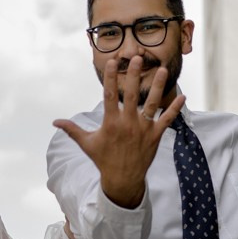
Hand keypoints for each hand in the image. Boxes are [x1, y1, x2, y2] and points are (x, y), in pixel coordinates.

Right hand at [53, 55, 183, 208]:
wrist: (123, 180)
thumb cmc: (104, 159)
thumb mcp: (87, 144)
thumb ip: (72, 130)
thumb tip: (55, 122)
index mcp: (111, 123)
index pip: (110, 95)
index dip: (111, 77)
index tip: (112, 62)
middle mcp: (128, 123)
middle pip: (132, 95)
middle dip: (134, 75)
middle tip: (137, 58)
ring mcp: (143, 129)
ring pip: (152, 104)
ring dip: (157, 86)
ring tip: (162, 69)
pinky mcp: (155, 136)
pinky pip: (167, 120)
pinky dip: (175, 109)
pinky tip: (182, 96)